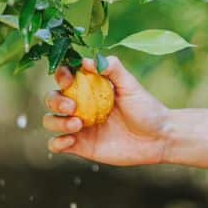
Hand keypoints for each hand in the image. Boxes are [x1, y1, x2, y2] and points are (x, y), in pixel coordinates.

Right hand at [43, 56, 168, 165]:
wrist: (158, 139)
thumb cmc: (146, 109)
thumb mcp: (130, 85)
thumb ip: (112, 68)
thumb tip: (87, 61)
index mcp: (89, 87)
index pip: (65, 77)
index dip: (61, 76)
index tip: (69, 80)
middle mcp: (80, 105)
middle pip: (51, 99)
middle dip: (55, 101)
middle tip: (73, 107)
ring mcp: (79, 127)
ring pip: (50, 121)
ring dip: (57, 122)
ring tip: (78, 124)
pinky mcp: (81, 146)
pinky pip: (56, 145)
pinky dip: (57, 142)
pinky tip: (72, 140)